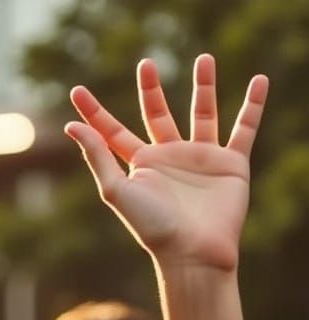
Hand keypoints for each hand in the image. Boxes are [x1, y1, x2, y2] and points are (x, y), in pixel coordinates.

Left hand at [67, 55, 267, 271]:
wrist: (193, 251)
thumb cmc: (152, 226)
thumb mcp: (116, 190)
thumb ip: (97, 155)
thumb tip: (71, 126)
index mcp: (139, 166)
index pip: (112, 132)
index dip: (94, 113)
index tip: (77, 92)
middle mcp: (168, 158)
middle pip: (157, 115)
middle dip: (151, 90)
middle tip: (146, 64)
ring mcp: (200, 159)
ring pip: (203, 113)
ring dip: (205, 86)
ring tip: (204, 58)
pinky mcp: (230, 163)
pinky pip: (244, 128)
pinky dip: (254, 105)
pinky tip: (259, 81)